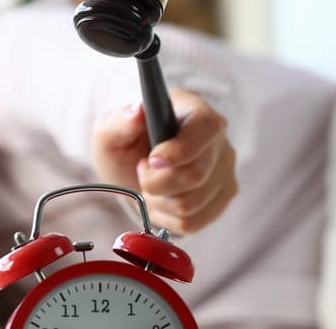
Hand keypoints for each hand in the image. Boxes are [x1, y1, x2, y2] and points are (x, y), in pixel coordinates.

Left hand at [92, 89, 237, 234]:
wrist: (133, 167)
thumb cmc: (125, 144)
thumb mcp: (110, 131)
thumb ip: (119, 123)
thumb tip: (137, 112)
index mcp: (195, 112)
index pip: (206, 127)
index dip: (180, 149)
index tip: (151, 160)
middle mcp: (218, 141)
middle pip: (196, 174)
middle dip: (156, 182)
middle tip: (142, 171)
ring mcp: (225, 171)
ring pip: (192, 204)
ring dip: (158, 201)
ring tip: (150, 185)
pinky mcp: (222, 198)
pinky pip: (192, 222)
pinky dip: (166, 217)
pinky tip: (160, 200)